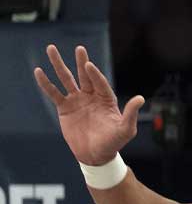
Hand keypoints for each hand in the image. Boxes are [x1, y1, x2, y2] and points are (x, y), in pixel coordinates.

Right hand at [33, 45, 143, 165]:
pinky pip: (54, 93)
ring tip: (51, 49)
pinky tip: (39, 71)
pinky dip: (46, 83)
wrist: (95, 155)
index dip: (94, 74)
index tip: (88, 65)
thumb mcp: (125, 129)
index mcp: (107, 99)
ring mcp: (77, 100)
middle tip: (79, 48)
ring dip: (59, 65)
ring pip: (67, 79)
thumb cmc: (113, 142)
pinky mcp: (65, 108)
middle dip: (81, 62)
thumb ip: (130, 114)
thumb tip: (140, 98)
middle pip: (85, 76)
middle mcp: (92, 96)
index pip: (100, 83)